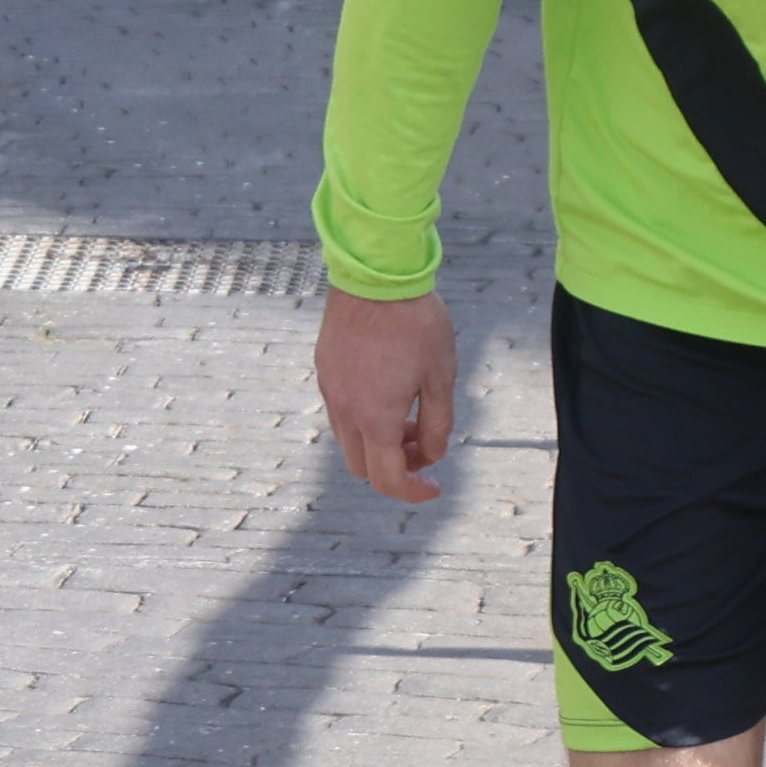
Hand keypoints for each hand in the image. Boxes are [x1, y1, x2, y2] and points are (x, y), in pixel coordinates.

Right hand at [316, 287, 457, 504]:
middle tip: (424, 443)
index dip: (413, 492)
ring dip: (379, 442)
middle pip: (362, 467)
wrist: (376, 274)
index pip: (388, 478)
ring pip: (349, 439)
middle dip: (395, 467)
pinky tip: (388, 387)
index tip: (434, 487)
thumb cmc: (416, 323)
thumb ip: (438, 423)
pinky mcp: (325, 369)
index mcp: (376, 417)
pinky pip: (341, 410)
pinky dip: (365, 417)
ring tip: (409, 412)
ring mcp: (330, 389)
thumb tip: (433, 454)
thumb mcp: (441, 376)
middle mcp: (345, 409)